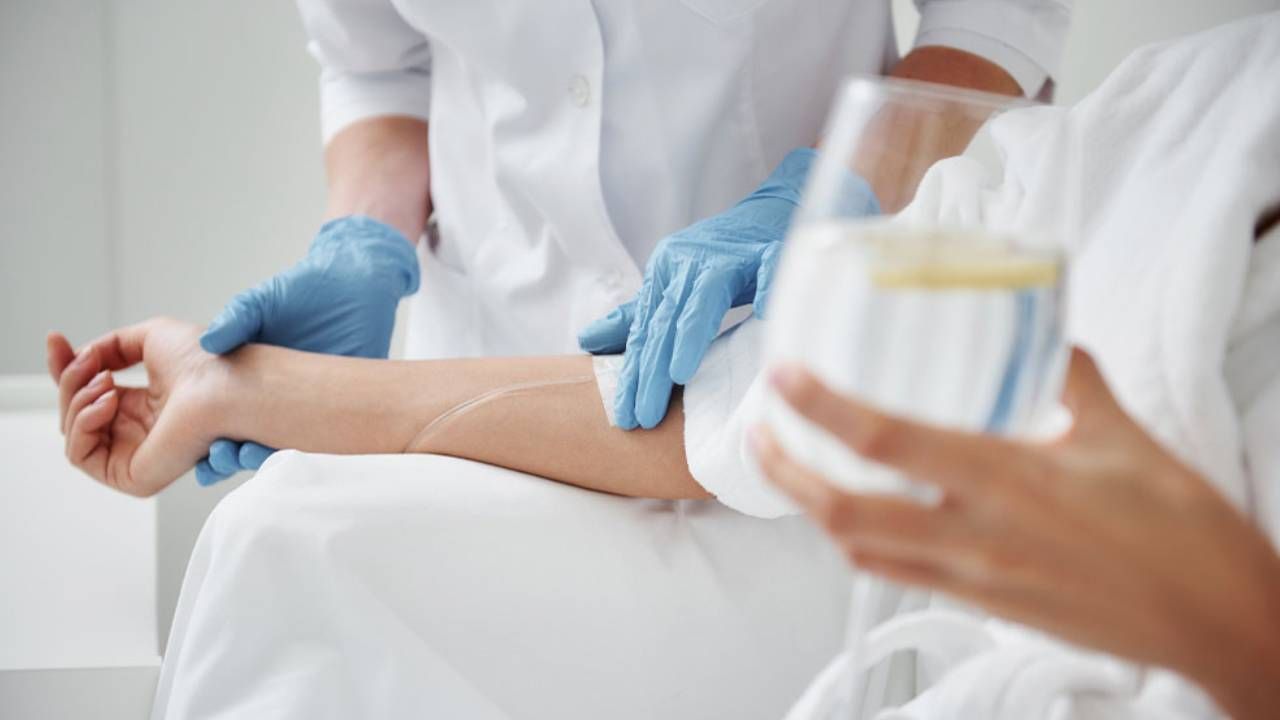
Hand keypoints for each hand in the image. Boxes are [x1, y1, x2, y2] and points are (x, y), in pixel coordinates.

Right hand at [46, 319, 224, 497]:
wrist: (226, 381)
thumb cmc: (205, 360)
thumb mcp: (150, 338)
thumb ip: (110, 347)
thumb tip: (82, 359)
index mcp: (145, 406)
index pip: (90, 394)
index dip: (67, 367)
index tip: (55, 339)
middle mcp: (139, 433)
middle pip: (74, 411)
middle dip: (69, 380)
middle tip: (88, 362)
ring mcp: (136, 456)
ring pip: (73, 430)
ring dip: (76, 398)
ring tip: (106, 381)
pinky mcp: (133, 477)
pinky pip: (80, 455)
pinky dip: (82, 423)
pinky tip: (108, 403)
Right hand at [196, 216, 419, 484]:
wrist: (353, 282)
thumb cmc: (302, 289)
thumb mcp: (261, 302)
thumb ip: (237, 318)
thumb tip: (209, 342)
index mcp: (246, 379)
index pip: (218, 419)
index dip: (204, 439)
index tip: (198, 454)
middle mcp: (273, 397)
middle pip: (244, 439)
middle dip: (228, 457)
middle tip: (220, 459)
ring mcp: (307, 402)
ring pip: (282, 442)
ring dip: (262, 456)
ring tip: (249, 455)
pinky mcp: (342, 401)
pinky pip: (325, 432)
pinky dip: (309, 445)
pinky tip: (293, 449)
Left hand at [579, 149, 879, 428]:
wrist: (774, 210)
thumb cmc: (725, 258)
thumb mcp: (677, 285)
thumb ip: (639, 316)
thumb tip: (588, 340)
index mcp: (667, 272)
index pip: (646, 330)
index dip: (634, 373)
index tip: (624, 417)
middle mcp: (693, 262)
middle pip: (667, 319)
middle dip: (652, 370)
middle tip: (642, 414)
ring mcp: (733, 254)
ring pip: (706, 295)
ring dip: (692, 332)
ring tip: (678, 374)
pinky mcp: (773, 246)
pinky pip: (770, 265)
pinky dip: (766, 287)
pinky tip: (760, 313)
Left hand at [751, 349, 1279, 717]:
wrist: (1217, 621)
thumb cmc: (1183, 533)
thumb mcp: (1125, 436)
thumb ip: (1071, 377)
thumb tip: (1041, 333)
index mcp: (1009, 481)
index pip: (888, 440)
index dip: (822, 408)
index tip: (782, 378)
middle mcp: (977, 536)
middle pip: (846, 510)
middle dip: (786, 473)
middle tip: (760, 431)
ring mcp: (975, 578)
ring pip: (862, 550)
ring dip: (815, 509)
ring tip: (794, 469)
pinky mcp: (985, 605)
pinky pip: (900, 574)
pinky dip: (862, 541)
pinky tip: (859, 514)